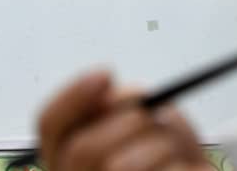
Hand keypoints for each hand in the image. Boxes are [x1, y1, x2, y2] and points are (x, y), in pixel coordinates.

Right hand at [38, 71, 214, 170]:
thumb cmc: (171, 157)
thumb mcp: (151, 124)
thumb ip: (127, 108)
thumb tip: (114, 96)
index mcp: (70, 160)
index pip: (50, 126)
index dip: (72, 98)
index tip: (106, 74)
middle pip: (83, 149)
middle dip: (131, 121)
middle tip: (158, 116)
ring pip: (122, 165)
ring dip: (164, 145)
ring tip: (177, 151)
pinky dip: (182, 167)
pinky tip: (186, 168)